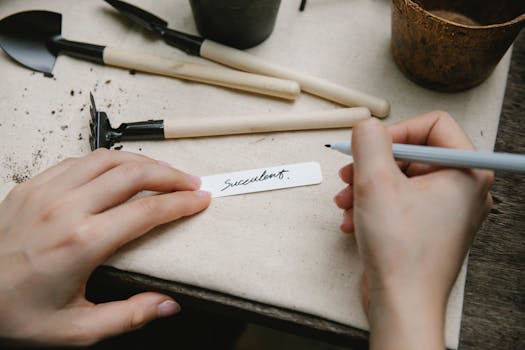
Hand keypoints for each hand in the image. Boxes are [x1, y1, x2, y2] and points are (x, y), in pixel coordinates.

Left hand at [0, 149, 210, 346]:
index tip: (200, 200)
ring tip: (163, 171)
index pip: (147, 211)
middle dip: (170, 175)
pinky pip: (78, 160)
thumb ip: (128, 316)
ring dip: (142, 161)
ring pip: (107, 158)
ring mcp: (45, 192)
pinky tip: (119, 170)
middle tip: (190, 182)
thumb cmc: (13, 313)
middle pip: (133, 174)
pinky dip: (108, 160)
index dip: (181, 203)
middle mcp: (65, 209)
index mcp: (82, 242)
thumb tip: (168, 304)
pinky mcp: (31, 185)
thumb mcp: (75, 329)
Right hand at [334, 112, 492, 349]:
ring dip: (366, 186)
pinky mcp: (428, 227)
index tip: (371, 147)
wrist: (401, 303)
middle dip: (374, 164)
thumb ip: (370, 141)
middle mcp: (462, 189)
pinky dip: (373, 206)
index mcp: (466, 172)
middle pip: (412, 153)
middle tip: (350, 175)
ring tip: (346, 201)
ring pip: (400, 178)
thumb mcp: (376, 182)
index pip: (433, 124)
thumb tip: (367, 124)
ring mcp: (445, 210)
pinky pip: (399, 201)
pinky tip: (352, 220)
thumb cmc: (401, 253)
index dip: (396, 131)